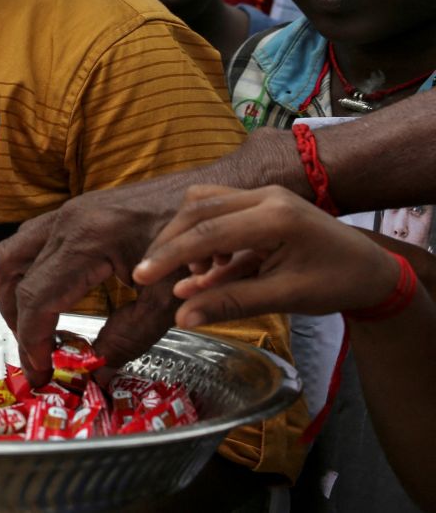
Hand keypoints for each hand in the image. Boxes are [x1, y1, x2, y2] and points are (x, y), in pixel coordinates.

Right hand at [0, 176, 186, 384]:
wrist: (217, 197)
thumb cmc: (200, 245)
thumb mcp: (168, 301)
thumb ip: (129, 339)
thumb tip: (96, 375)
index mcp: (88, 239)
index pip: (37, 296)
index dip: (32, 341)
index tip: (42, 374)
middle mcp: (67, 220)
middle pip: (13, 273)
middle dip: (17, 321)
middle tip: (37, 356)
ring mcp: (68, 211)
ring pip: (13, 253)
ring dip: (15, 294)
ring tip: (36, 329)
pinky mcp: (75, 212)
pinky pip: (30, 243)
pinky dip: (28, 274)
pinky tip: (53, 298)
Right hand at [133, 185, 398, 326]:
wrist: (371, 269)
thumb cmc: (336, 283)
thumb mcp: (285, 298)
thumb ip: (231, 303)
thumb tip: (182, 317)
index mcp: (276, 216)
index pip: (209, 231)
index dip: (170, 255)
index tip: (141, 277)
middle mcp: (265, 196)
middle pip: (198, 209)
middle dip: (169, 243)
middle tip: (147, 274)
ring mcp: (262, 195)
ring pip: (204, 204)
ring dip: (185, 236)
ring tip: (188, 276)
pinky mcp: (259, 202)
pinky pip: (217, 210)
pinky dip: (202, 236)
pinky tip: (208, 270)